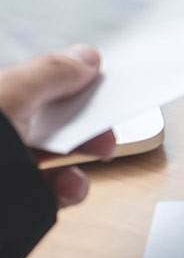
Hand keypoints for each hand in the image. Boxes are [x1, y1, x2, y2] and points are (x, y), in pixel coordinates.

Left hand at [0, 45, 115, 207]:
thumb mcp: (3, 97)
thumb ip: (46, 74)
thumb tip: (81, 60)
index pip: (13, 71)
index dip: (50, 69)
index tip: (85, 73)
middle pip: (34, 109)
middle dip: (75, 114)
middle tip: (101, 118)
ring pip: (42, 149)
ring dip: (77, 151)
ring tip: (97, 152)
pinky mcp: (5, 197)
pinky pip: (42, 186)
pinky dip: (66, 185)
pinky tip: (68, 185)